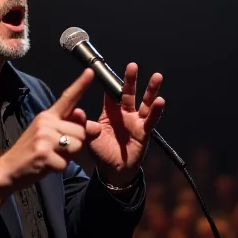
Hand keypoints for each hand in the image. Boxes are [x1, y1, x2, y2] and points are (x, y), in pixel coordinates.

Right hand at [0, 68, 94, 191]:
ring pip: (77, 146)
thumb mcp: (47, 135)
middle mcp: (46, 123)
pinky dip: (59, 168)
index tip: (91, 71)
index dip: (81, 85)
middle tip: (56, 150)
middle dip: (75, 145)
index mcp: (47, 116)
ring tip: (51, 156)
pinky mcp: (44, 154)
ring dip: (68, 157)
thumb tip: (95, 126)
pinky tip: (46, 166)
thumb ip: (70, 129)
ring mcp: (44, 138)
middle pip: (81, 132)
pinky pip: (66, 163)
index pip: (67, 98)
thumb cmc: (30, 152)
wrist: (7, 169)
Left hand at [86, 63, 164, 186]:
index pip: (111, 94)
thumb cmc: (101, 153)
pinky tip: (160, 101)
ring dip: (151, 90)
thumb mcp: (89, 138)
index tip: (110, 70)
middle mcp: (124, 114)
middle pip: (129, 93)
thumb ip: (84, 125)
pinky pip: (151, 120)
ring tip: (157, 76)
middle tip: (132, 66)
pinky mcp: (143, 132)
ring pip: (145, 103)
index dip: (110, 83)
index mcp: (109, 113)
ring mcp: (135, 122)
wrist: (113, 171)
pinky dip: (156, 111)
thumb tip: (77, 112)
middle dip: (131, 80)